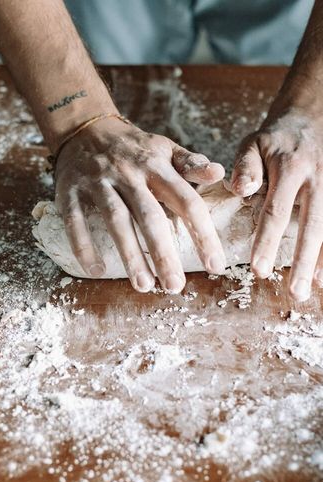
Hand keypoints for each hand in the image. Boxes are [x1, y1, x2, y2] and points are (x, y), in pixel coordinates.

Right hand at [53, 117, 226, 291]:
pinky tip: (96, 270)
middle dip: (164, 254)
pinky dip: (83, 245)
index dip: (202, 234)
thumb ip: (190, 164)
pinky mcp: (69, 190)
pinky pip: (75, 220)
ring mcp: (97, 182)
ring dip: (129, 255)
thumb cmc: (132, 147)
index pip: (187, 201)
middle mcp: (128, 173)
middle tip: (175, 287)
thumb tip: (219, 174)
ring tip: (144, 286)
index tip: (216, 266)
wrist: (85, 127)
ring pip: (116, 220)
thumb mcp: (164, 149)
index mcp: (156, 165)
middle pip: (150, 216)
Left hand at [231, 109, 322, 300]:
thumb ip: (246, 167)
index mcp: (291, 168)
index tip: (258, 269)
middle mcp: (319, 178)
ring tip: (314, 288)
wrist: (314, 114)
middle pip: (313, 225)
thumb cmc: (276, 138)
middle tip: (295, 292)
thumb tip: (240, 190)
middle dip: (303, 260)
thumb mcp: (254, 143)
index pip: (276, 211)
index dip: (267, 241)